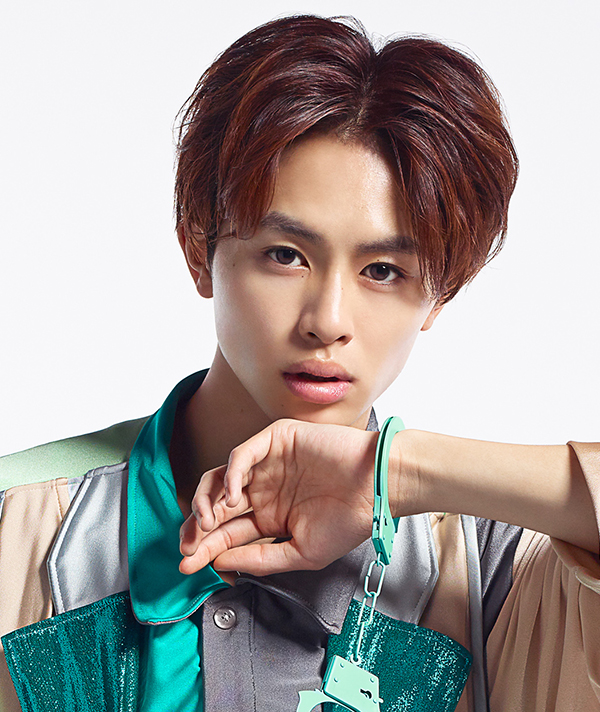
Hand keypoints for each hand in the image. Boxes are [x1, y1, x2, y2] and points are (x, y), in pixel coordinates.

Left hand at [179, 419, 388, 575]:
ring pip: (220, 477)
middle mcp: (264, 490)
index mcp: (270, 517)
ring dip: (206, 500)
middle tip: (187, 546)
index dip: (205, 548)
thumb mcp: (301, 553)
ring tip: (206, 522)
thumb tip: (221, 563)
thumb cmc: (349, 521)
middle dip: (197, 527)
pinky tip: (233, 497)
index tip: (187, 565)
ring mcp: (268, 464)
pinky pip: (242, 454)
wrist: (378, 488)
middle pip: (216, 506)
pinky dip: (231, 473)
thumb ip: (261, 558)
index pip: (227, 532)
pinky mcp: (276, 440)